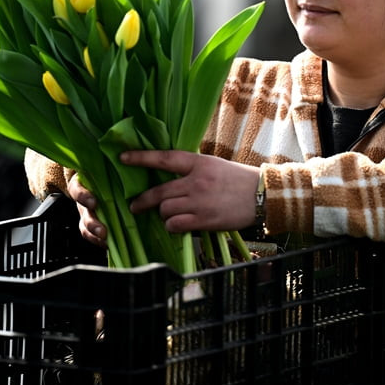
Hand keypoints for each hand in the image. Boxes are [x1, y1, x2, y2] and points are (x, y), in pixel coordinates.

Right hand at [67, 173, 105, 247]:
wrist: (101, 178)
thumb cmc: (104, 173)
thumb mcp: (104, 170)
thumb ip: (112, 172)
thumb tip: (130, 172)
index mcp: (82, 184)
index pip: (77, 189)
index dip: (83, 197)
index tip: (94, 203)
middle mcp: (82, 200)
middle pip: (83, 213)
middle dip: (92, 223)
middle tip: (102, 231)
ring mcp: (86, 213)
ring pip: (85, 226)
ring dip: (95, 235)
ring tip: (106, 240)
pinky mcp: (91, 224)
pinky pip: (91, 235)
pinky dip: (100, 241)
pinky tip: (109, 244)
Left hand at [120, 149, 258, 233]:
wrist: (261, 194)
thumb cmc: (236, 179)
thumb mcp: (213, 165)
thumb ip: (191, 169)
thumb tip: (167, 174)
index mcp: (198, 163)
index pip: (164, 158)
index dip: (141, 158)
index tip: (123, 158)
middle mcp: (196, 181)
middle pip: (158, 191)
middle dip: (142, 201)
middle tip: (134, 205)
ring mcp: (199, 202)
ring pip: (165, 209)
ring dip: (163, 214)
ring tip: (170, 215)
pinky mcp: (204, 220)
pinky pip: (176, 225)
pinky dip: (173, 226)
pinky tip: (179, 225)